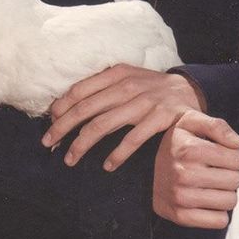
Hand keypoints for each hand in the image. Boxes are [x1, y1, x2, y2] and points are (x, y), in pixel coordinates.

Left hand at [41, 64, 203, 170]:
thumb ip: (100, 89)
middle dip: (62, 128)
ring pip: (103, 124)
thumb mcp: (125, 79)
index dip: (61, 109)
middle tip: (48, 143)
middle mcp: (128, 85)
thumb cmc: (150, 88)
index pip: (80, 90)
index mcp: (116, 74)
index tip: (49, 125)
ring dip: (82, 144)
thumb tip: (63, 106)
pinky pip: (133, 138)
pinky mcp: (161, 118)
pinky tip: (107, 165)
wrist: (190, 90)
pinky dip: (117, 154)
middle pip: (85, 109)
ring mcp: (145, 101)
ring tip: (69, 159)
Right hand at [152, 109, 238, 229]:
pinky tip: (207, 201)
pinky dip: (218, 213)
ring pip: (230, 201)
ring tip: (211, 185)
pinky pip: (219, 221)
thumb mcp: (192, 123)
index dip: (234, 157)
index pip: (238, 159)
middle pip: (235, 180)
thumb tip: (238, 143)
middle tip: (215, 171)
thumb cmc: (176, 144)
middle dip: (230, 175)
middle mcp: (183, 174)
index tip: (221, 156)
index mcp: (189, 150)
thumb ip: (217, 126)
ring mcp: (180, 197)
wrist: (144, 167)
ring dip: (225, 193)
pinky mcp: (180, 216)